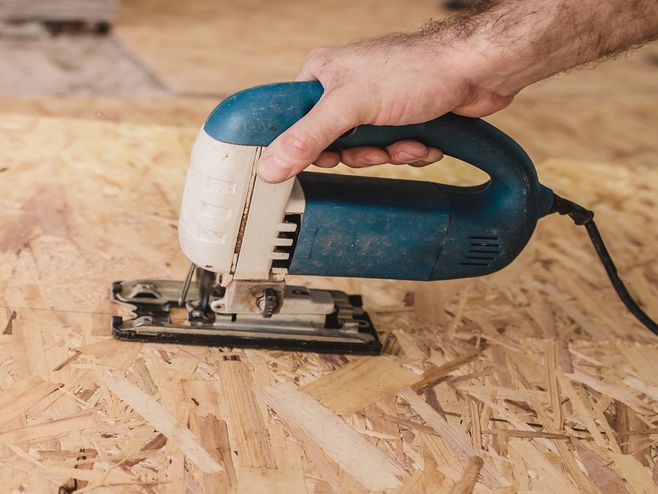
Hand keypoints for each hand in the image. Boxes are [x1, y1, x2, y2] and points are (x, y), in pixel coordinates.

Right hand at [256, 35, 517, 182]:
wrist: (478, 71)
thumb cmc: (417, 70)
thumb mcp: (350, 107)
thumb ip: (307, 139)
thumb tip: (269, 168)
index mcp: (320, 74)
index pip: (291, 121)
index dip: (305, 146)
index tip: (324, 156)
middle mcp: (343, 88)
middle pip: (329, 144)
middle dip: (358, 153)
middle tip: (372, 148)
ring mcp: (372, 105)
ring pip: (362, 152)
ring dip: (388, 154)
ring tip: (405, 140)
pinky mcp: (398, 119)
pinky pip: (388, 151)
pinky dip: (406, 152)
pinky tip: (421, 140)